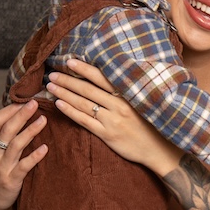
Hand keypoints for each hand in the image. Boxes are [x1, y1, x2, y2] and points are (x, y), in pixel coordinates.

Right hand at [0, 100, 47, 209]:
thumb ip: (3, 139)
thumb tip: (20, 118)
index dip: (8, 110)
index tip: (22, 100)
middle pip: (7, 130)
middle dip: (21, 115)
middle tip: (34, 103)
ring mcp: (2, 167)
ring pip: (16, 145)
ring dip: (30, 131)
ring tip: (44, 120)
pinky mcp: (12, 180)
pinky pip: (24, 166)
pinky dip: (35, 156)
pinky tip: (45, 148)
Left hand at [46, 58, 179, 174]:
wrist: (159, 149)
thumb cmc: (151, 124)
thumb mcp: (142, 103)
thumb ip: (126, 92)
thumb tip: (106, 79)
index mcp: (127, 95)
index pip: (102, 78)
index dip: (84, 69)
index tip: (69, 61)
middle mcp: (119, 105)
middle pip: (88, 90)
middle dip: (68, 80)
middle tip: (52, 74)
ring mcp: (112, 120)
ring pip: (83, 103)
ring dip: (64, 94)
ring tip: (51, 87)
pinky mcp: (107, 135)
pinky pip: (84, 120)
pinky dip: (70, 111)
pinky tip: (59, 104)